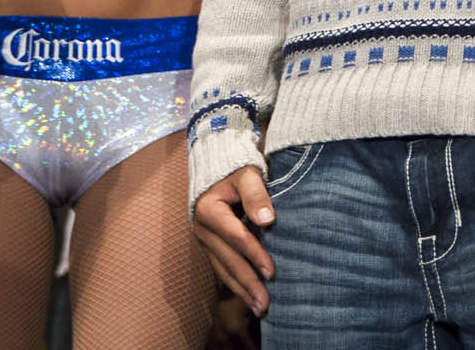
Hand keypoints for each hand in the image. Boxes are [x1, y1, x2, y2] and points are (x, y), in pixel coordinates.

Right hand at [193, 166, 276, 316]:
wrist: (218, 168)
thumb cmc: (237, 169)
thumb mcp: (247, 173)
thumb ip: (256, 194)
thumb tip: (267, 220)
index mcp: (209, 210)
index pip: (236, 237)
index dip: (254, 255)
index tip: (271, 272)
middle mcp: (202, 229)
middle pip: (228, 260)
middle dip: (248, 283)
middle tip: (266, 304)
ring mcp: (205, 240)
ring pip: (223, 269)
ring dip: (242, 290)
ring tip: (260, 308)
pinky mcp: (210, 246)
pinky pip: (222, 268)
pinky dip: (235, 283)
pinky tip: (248, 297)